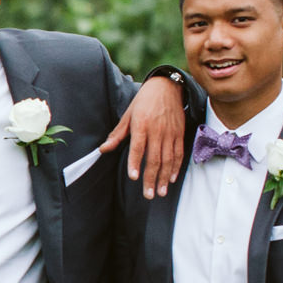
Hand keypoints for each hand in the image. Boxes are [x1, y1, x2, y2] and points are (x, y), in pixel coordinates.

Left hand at [101, 75, 187, 199]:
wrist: (167, 87)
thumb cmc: (143, 101)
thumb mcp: (127, 115)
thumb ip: (117, 135)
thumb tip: (102, 150)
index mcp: (142, 125)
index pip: (138, 147)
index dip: (136, 162)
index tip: (134, 177)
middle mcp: (157, 130)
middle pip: (154, 158)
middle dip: (151, 178)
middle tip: (148, 195)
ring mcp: (170, 133)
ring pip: (168, 159)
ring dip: (164, 177)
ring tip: (161, 192)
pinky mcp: (179, 133)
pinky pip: (179, 153)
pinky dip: (176, 167)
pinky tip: (172, 178)